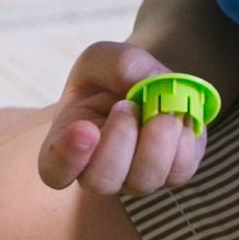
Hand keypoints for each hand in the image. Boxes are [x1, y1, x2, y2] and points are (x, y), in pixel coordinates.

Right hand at [39, 38, 206, 197]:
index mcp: (67, 144)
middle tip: (128, 106)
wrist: (145, 84)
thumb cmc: (111, 76)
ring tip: (160, 111)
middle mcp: (98, 171)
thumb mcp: (104, 58)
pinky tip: (179, 118)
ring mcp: (135, 178)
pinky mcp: (171, 173)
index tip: (84, 130)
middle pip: (102, 181)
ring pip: (143, 181)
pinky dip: (184, 142)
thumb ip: (118, 63)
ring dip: (155, 143)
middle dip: (119, 141)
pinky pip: (179, 172)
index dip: (67, 158)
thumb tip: (149, 82)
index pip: (54, 170)